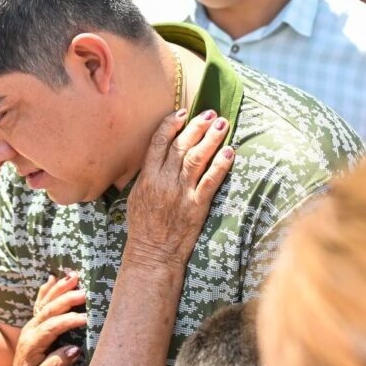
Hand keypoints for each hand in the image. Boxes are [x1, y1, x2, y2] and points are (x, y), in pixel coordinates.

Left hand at [0, 273, 85, 365]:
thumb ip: (57, 364)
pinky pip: (40, 304)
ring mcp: (31, 327)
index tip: (85, 319)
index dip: (68, 321)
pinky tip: (52, 279)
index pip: (52, 327)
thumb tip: (74, 349)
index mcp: (32, 344)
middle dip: (66, 299)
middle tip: (84, 292)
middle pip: (48, 310)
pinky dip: (46, 290)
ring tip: (72, 276)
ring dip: (59, 289)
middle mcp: (30, 331)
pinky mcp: (34, 326)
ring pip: (45, 303)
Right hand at [125, 109, 233, 272]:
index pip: (158, 143)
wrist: (152, 253)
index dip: (171, 124)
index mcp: (147, 177)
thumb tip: (156, 155)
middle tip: (209, 113)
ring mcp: (181, 193)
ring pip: (196, 158)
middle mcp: (163, 181)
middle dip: (196, 126)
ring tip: (222, 124)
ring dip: (210, 139)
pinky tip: (229, 152)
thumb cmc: (143, 226)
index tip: (182, 112)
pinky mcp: (196, 206)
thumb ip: (147, 175)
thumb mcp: (136, 196)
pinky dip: (221, 164)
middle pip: (181, 146)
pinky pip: (211, 181)